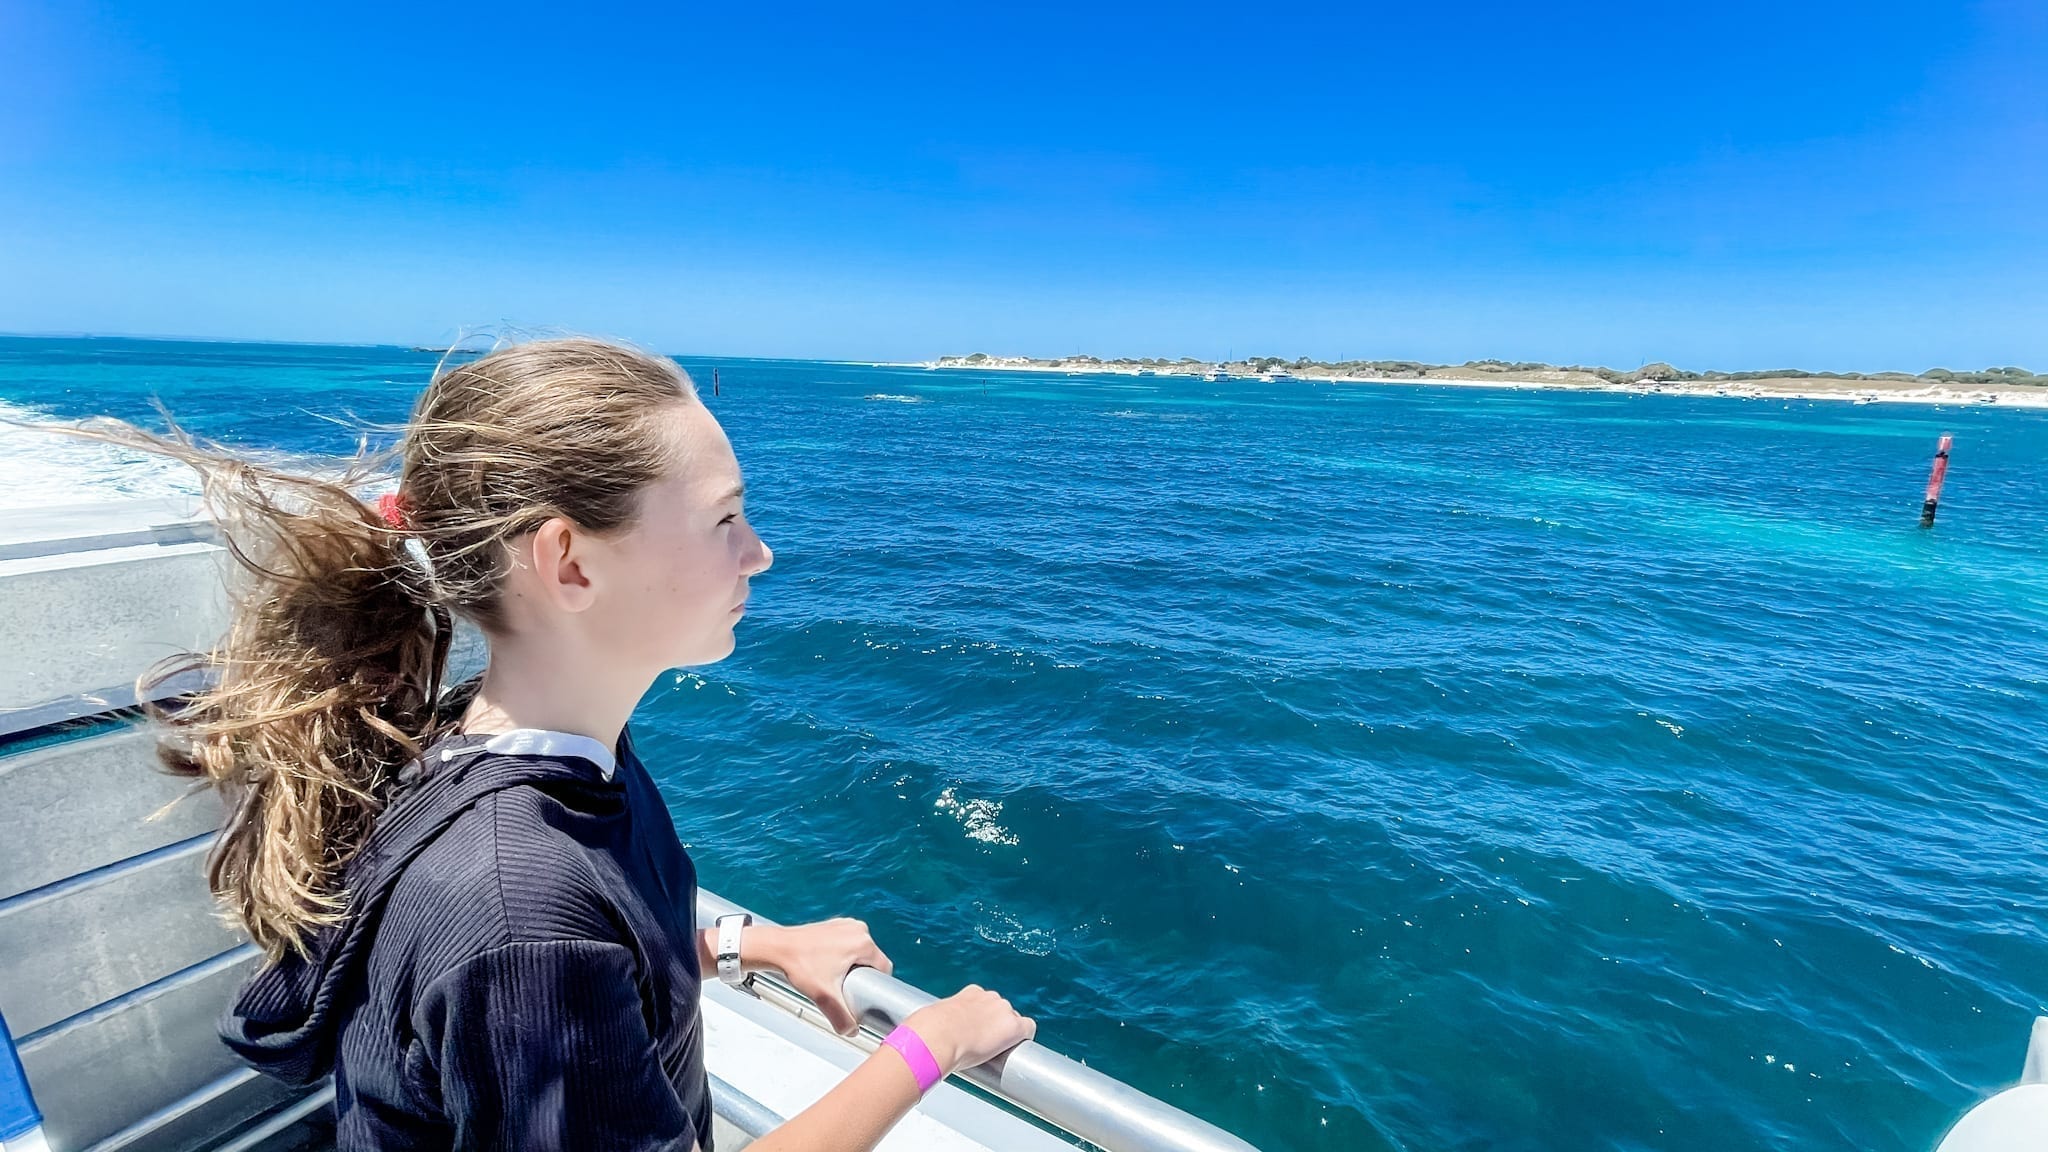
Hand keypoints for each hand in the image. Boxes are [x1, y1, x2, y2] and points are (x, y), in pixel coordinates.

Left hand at [750, 918, 892, 1035]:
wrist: (777, 948)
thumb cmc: (799, 965)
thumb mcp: (824, 997)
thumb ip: (841, 1018)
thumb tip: (852, 1031)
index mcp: (863, 942)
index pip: (884, 969)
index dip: (876, 985)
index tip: (861, 993)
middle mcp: (858, 929)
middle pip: (871, 961)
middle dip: (862, 976)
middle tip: (843, 986)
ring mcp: (846, 924)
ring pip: (859, 952)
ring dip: (852, 966)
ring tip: (834, 977)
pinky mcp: (836, 925)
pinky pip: (848, 944)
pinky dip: (842, 955)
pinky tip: (828, 965)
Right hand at [903, 986, 1035, 1074]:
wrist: (936, 1037)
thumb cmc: (927, 1030)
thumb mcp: (931, 1019)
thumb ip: (936, 1023)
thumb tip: (920, 1037)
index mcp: (971, 993)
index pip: (985, 1002)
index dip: (983, 1018)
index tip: (975, 1030)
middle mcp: (990, 997)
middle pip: (1002, 1011)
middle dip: (995, 1026)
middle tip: (983, 1045)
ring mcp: (1003, 1010)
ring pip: (1013, 1021)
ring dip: (1006, 1034)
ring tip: (994, 1052)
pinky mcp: (1013, 1026)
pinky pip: (1029, 1029)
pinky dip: (1024, 1038)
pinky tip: (1017, 1050)